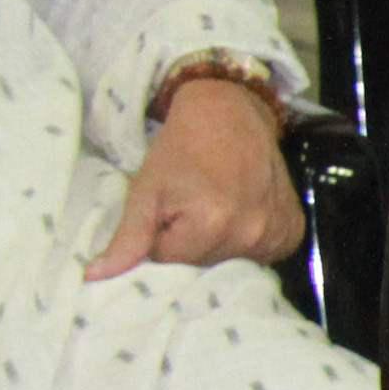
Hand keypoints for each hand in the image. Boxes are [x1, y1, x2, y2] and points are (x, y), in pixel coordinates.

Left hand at [84, 77, 301, 280]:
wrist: (232, 112)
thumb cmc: (181, 147)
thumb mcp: (146, 188)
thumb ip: (127, 238)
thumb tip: (95, 277)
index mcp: (211, 225)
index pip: (171, 263)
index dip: (161, 240)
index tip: (165, 212)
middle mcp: (249, 235)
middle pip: (204, 266)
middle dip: (189, 245)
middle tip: (188, 209)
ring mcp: (276, 234)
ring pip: (232, 262)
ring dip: (218, 245)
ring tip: (215, 210)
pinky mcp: (293, 231)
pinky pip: (262, 255)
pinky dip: (248, 242)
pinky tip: (240, 214)